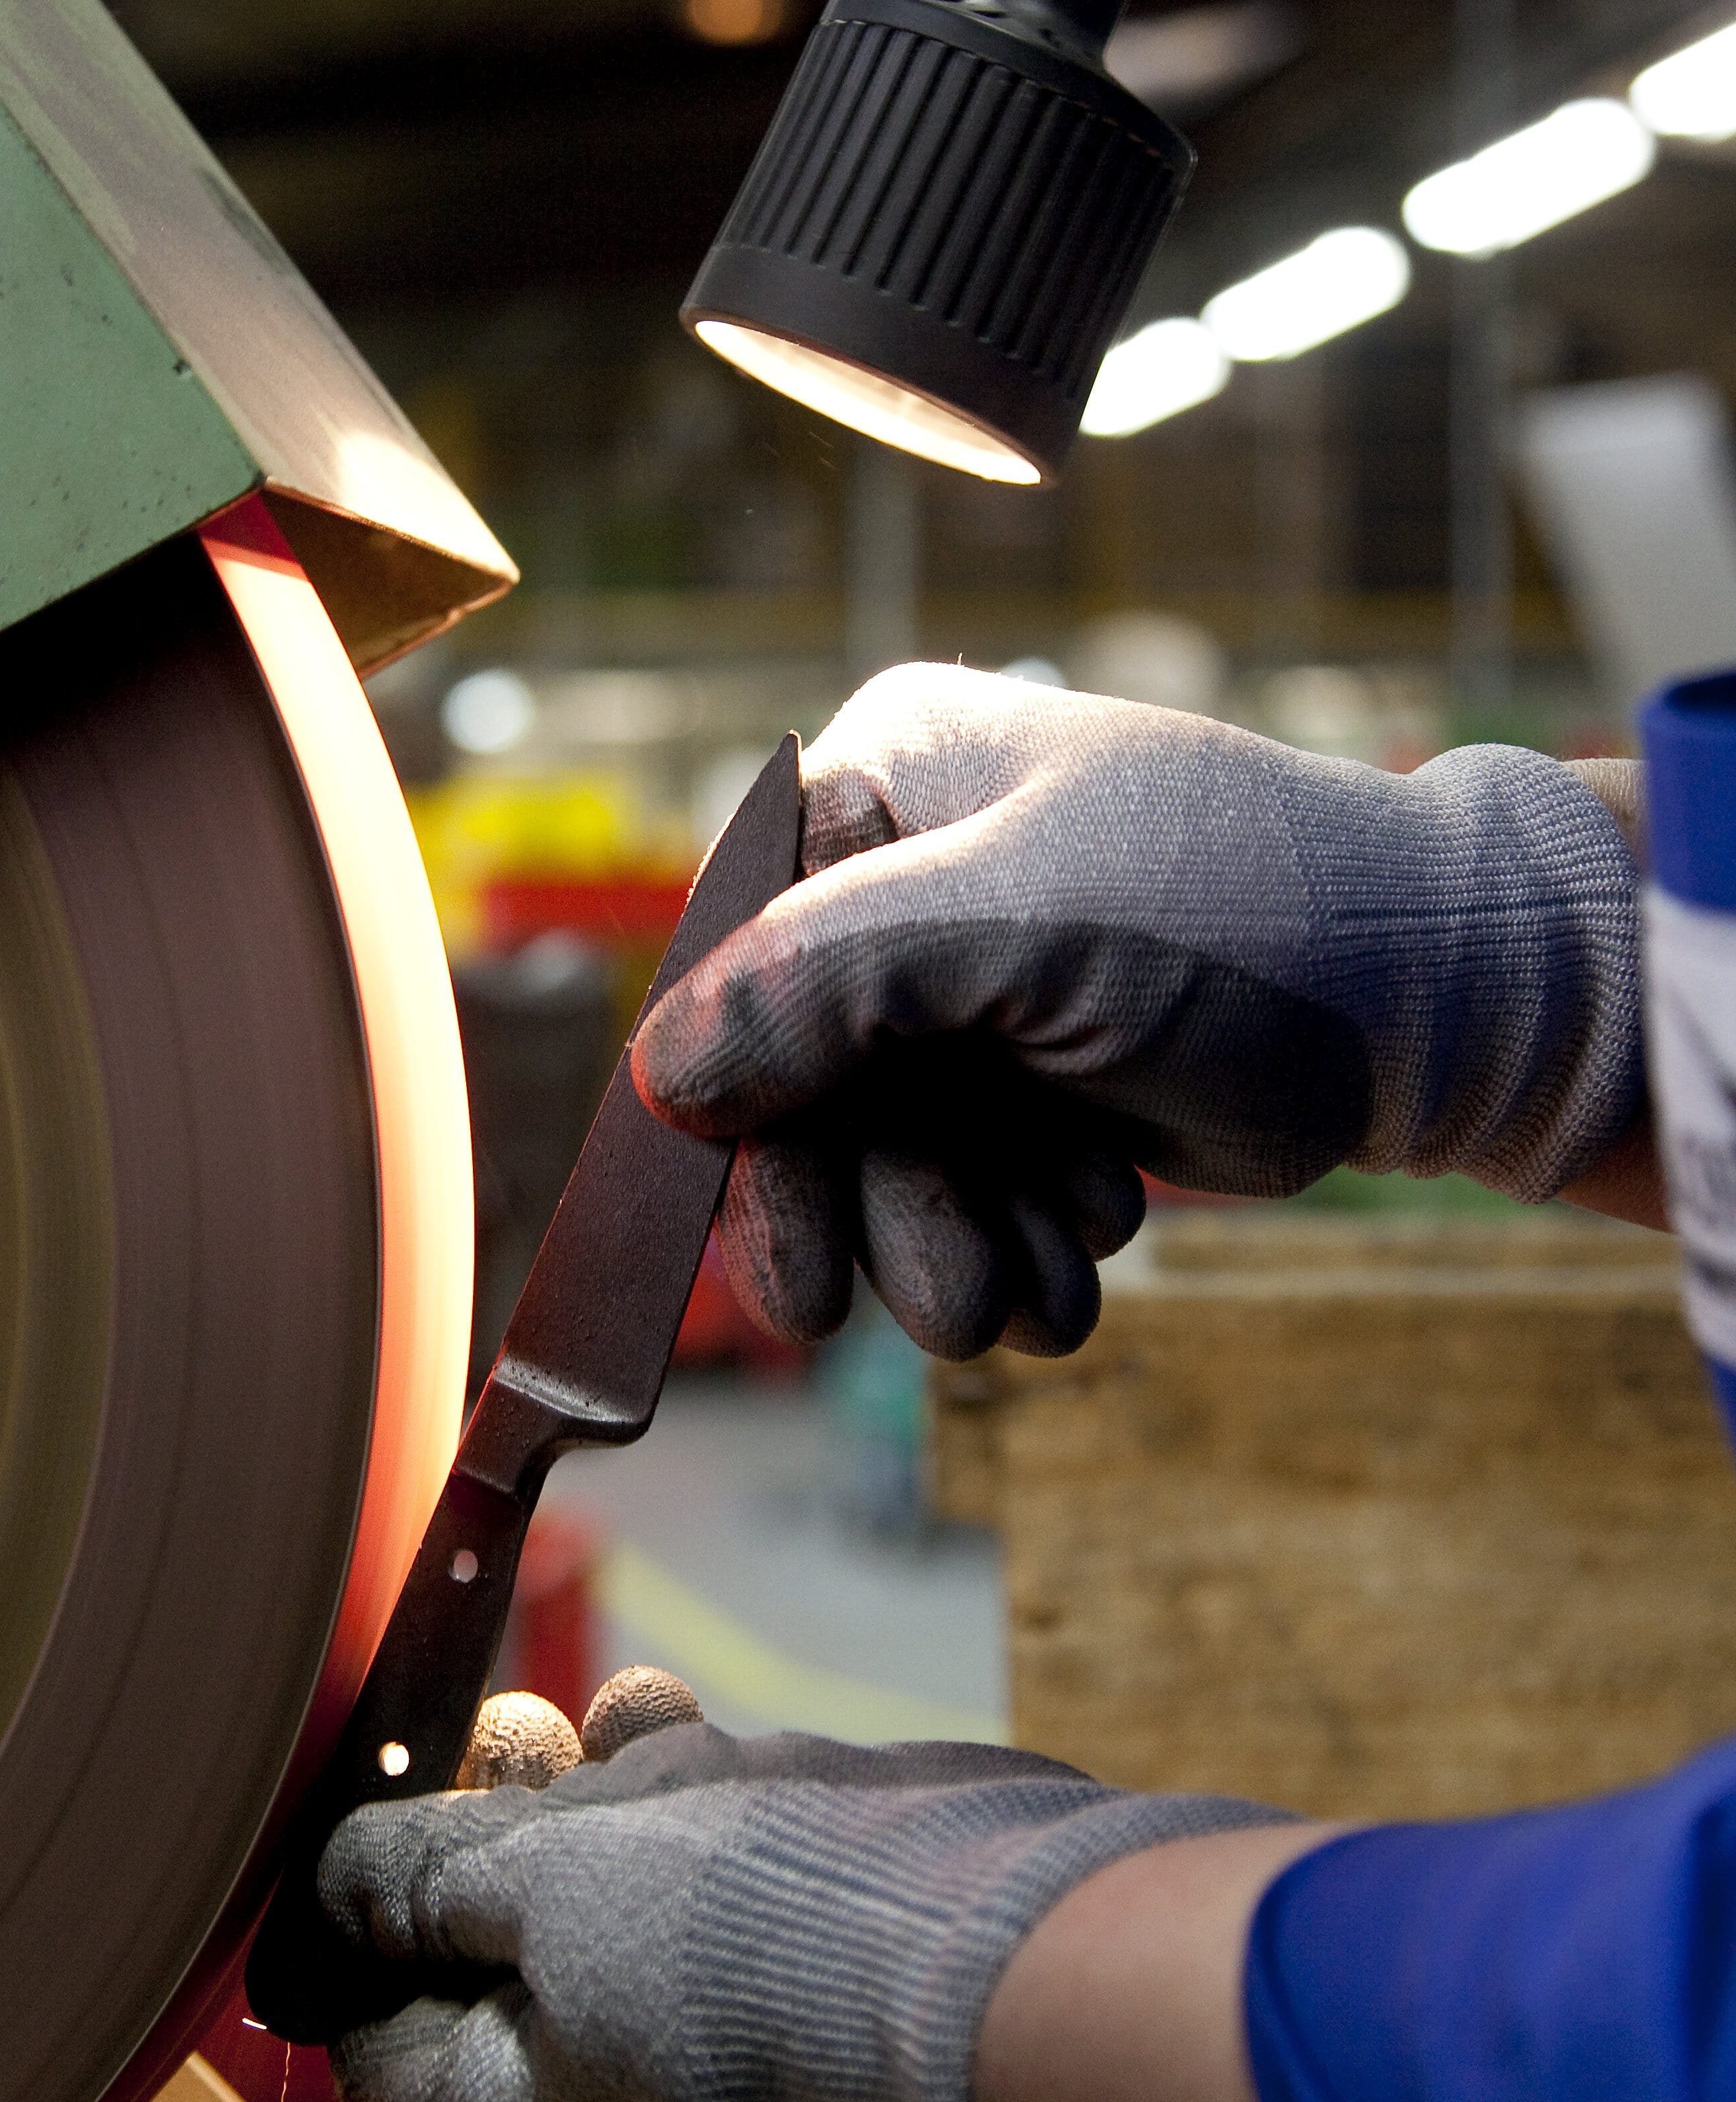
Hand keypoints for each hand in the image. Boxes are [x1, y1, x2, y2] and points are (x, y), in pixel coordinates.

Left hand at [319, 1718, 1276, 2101]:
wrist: (995, 1952)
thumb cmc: (754, 1943)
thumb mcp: (541, 1884)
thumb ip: (424, 1878)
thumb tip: (329, 1887)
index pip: (377, 2057)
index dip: (348, 1938)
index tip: (357, 1827)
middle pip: (492, 1969)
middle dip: (485, 1831)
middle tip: (493, 1729)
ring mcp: (715, 2052)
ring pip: (609, 1908)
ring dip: (595, 1792)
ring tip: (607, 1708)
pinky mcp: (799, 1984)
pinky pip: (710, 1894)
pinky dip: (688, 1802)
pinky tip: (683, 1721)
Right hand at [633, 665, 1645, 1357]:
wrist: (1439, 993)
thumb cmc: (1245, 909)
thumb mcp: (1022, 922)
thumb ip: (832, 982)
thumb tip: (661, 1073)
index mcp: (879, 787)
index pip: (741, 969)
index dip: (746, 1131)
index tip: (793, 1273)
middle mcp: (902, 886)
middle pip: (809, 1092)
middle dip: (889, 1217)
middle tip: (948, 1314)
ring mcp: (966, 993)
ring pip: (890, 1165)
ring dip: (964, 1250)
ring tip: (1043, 1294)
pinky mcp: (1027, 1083)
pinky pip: (970, 1193)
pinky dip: (1024, 1247)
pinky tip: (1087, 1256)